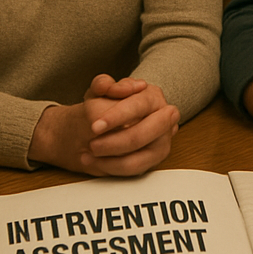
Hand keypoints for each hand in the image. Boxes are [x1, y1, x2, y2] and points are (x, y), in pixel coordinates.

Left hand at [29, 74, 178, 175]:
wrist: (97, 129)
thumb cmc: (102, 106)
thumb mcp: (97, 91)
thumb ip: (104, 84)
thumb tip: (127, 87)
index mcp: (153, 96)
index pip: (138, 105)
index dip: (117, 116)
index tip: (95, 126)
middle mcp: (163, 119)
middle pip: (142, 134)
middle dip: (114, 143)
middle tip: (92, 144)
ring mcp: (162, 141)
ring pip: (138, 156)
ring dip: (109, 158)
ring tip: (89, 153)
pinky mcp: (154, 159)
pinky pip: (133, 169)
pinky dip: (110, 167)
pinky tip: (94, 161)